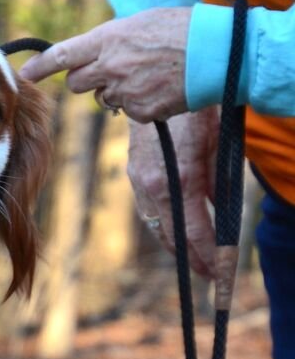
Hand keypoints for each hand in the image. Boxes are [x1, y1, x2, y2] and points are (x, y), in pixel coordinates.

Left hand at [19, 7, 191, 122]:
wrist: (219, 52)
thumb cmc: (182, 29)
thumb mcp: (140, 23)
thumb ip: (111, 40)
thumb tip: (92, 56)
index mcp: (108, 39)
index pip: (63, 55)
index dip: (40, 67)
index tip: (23, 75)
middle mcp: (110, 67)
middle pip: (77, 83)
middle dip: (85, 80)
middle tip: (109, 70)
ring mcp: (125, 92)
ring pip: (104, 98)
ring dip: (117, 90)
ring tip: (148, 74)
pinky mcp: (141, 112)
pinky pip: (129, 111)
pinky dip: (140, 103)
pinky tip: (161, 88)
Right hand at [129, 109, 218, 278]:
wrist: (154, 83)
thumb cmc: (196, 110)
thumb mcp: (219, 145)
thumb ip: (219, 182)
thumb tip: (224, 214)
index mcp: (180, 179)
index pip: (194, 231)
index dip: (207, 256)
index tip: (219, 274)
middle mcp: (153, 186)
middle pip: (172, 236)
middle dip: (192, 258)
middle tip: (211, 275)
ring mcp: (139, 181)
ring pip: (157, 226)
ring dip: (176, 245)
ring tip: (195, 259)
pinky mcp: (134, 175)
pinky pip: (148, 211)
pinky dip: (163, 226)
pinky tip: (175, 233)